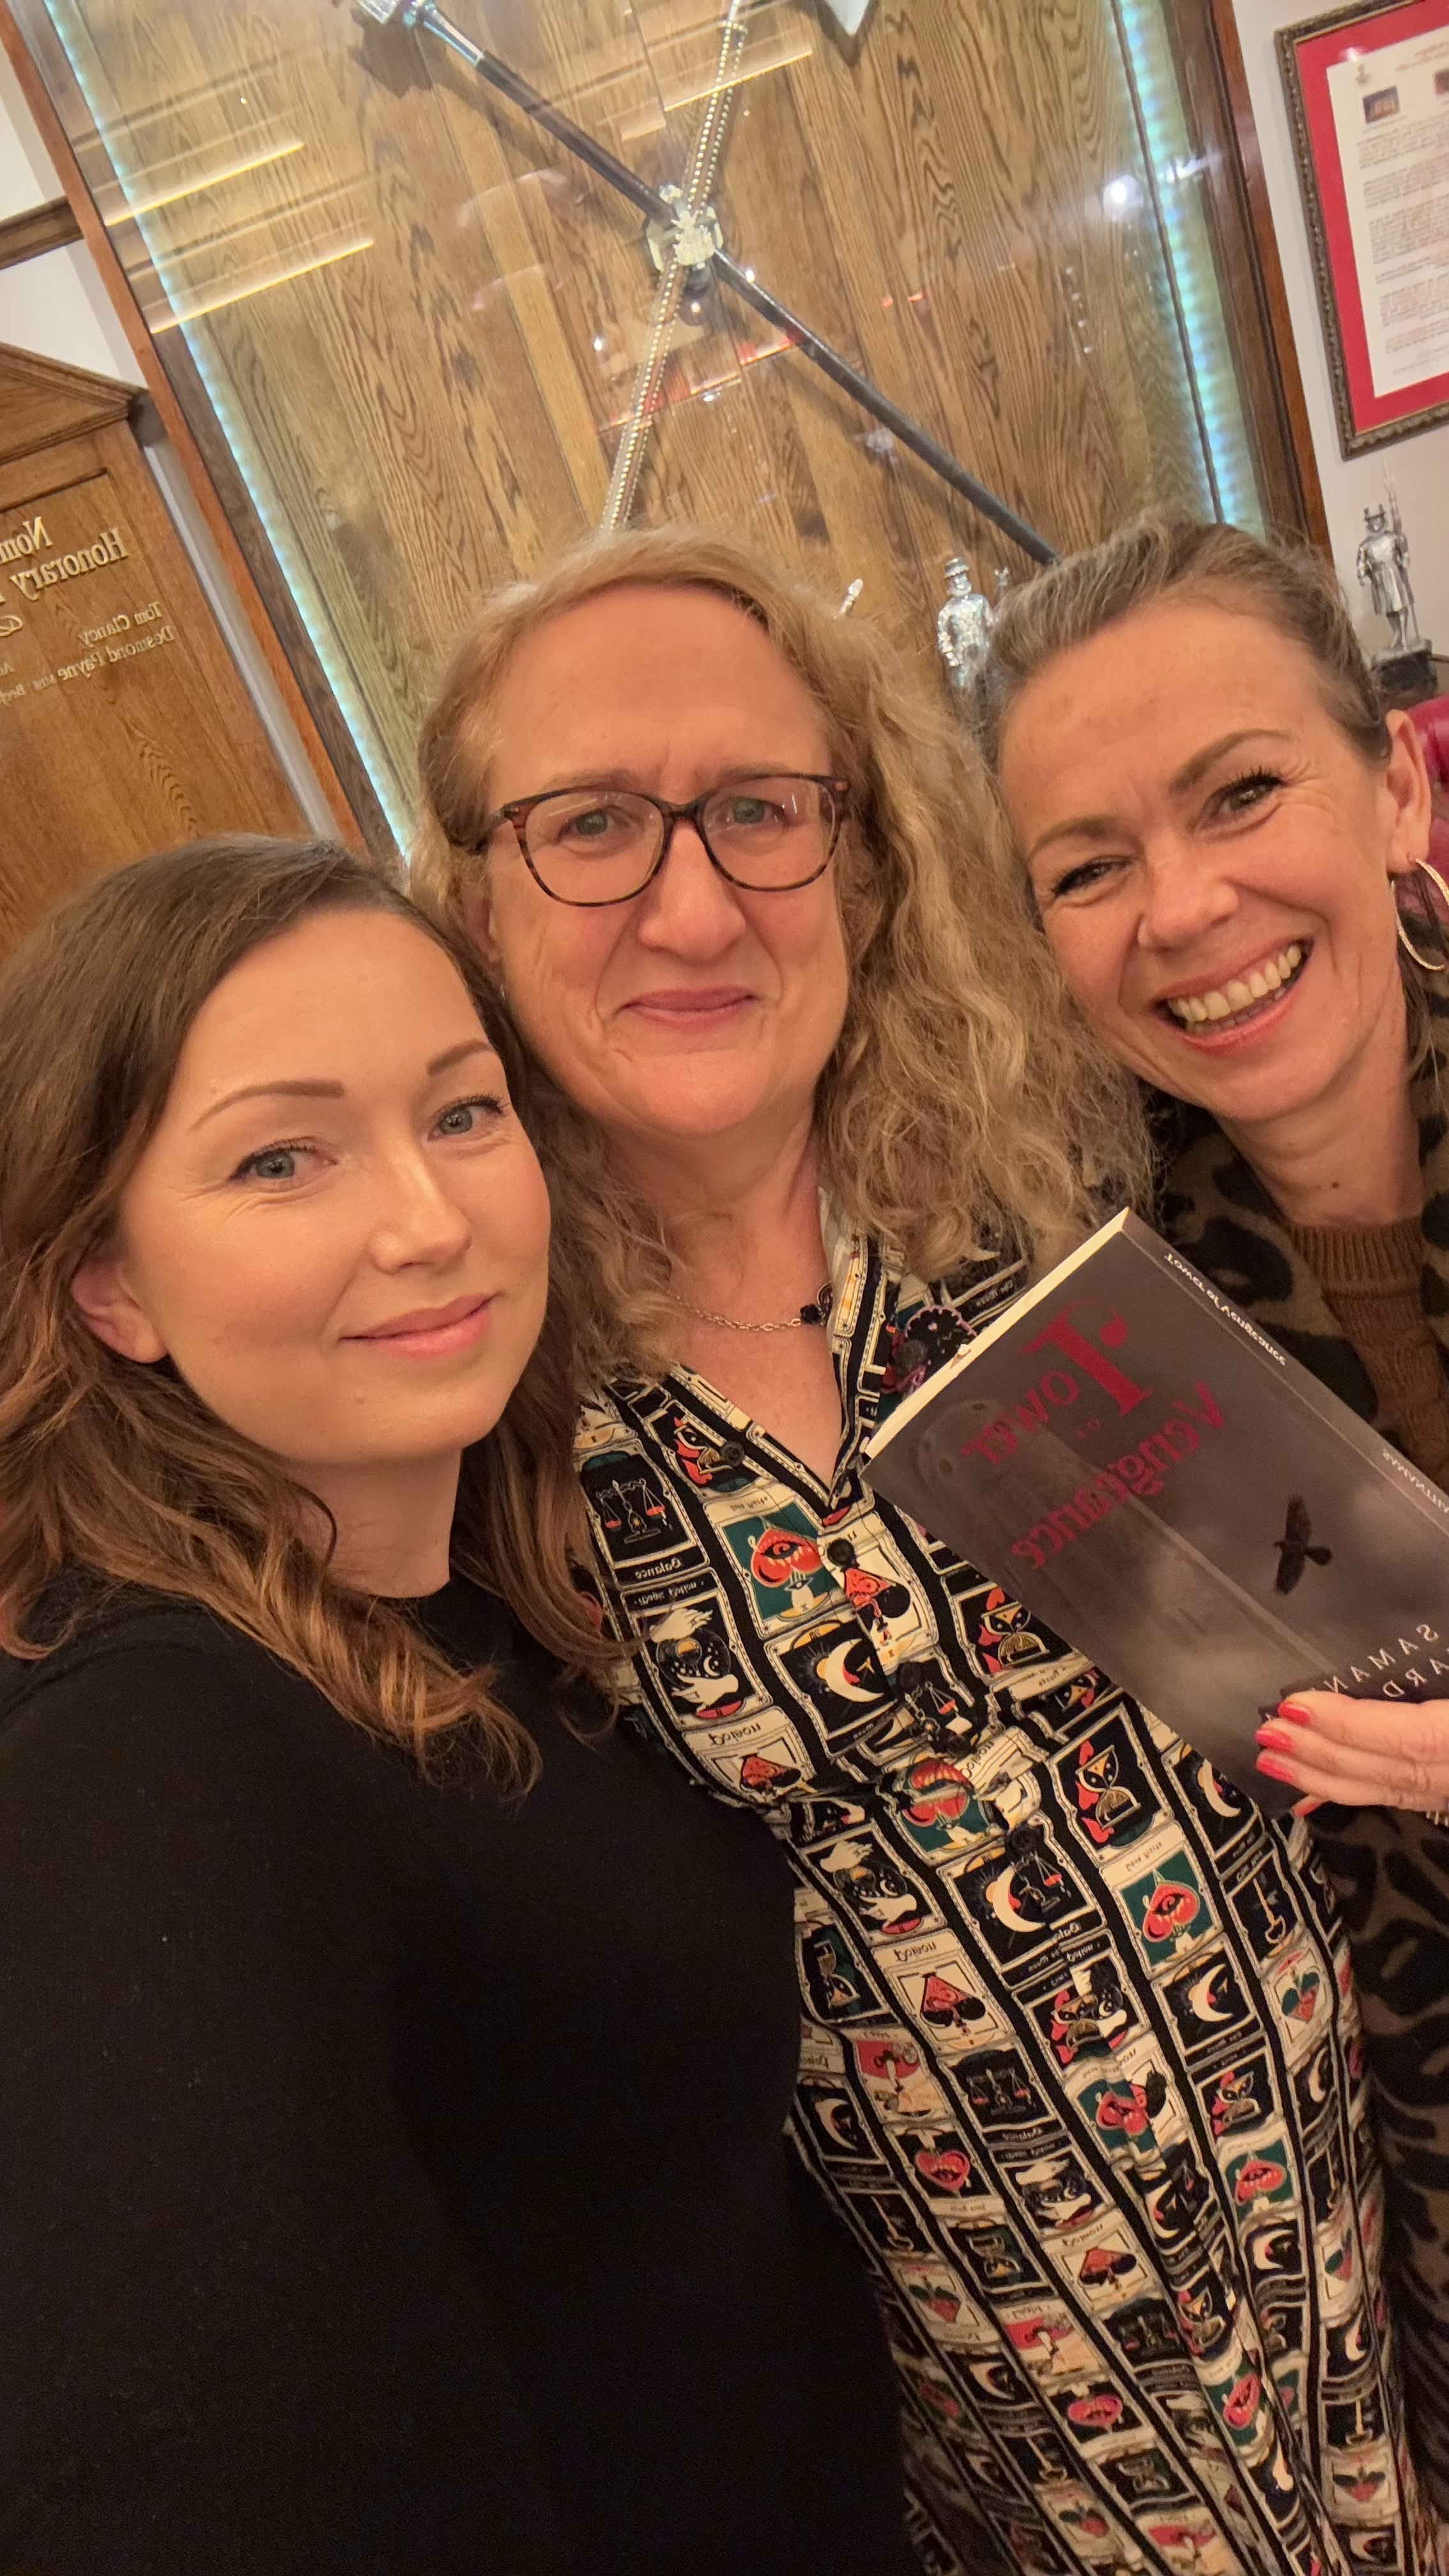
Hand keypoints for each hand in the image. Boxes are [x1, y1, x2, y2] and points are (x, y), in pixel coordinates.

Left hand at [1256, 1691, 1448, 1813]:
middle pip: (1384, 1770)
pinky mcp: (1445, 1797)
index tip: (1294, 1706)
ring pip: (1385, 1791)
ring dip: (1322, 1779)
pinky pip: (1395, 1799)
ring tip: (1272, 1763)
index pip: (1406, 1737)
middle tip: (1266, 1735)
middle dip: (1319, 1754)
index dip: (1348, 1724)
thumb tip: (1402, 1630)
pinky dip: (1350, 1793)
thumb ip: (1429, 1676)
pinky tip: (1309, 1796)